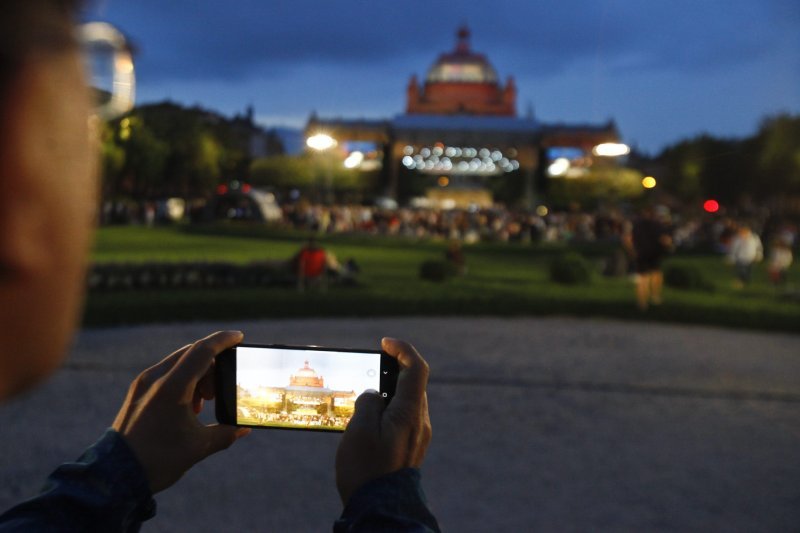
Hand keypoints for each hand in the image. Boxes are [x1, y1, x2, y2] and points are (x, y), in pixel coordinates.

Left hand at [112, 331, 249, 493]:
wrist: (114, 475)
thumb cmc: (157, 460)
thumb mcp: (198, 447)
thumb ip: (226, 434)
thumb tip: (243, 428)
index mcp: (172, 387)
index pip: (203, 351)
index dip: (223, 340)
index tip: (239, 337)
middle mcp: (155, 378)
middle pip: (192, 354)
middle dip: (213, 365)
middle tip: (220, 389)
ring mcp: (143, 383)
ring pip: (179, 363)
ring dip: (198, 374)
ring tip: (205, 401)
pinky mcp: (137, 392)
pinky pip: (166, 374)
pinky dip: (183, 381)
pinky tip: (188, 406)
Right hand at [335, 337, 431, 504]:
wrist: (381, 511)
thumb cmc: (366, 471)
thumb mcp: (359, 430)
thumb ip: (367, 402)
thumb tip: (373, 395)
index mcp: (410, 412)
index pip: (416, 368)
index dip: (403, 349)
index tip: (384, 343)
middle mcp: (420, 422)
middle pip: (412, 383)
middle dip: (392, 369)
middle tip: (368, 366)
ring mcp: (417, 436)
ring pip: (406, 402)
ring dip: (387, 391)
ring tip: (362, 396)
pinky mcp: (410, 448)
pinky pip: (402, 418)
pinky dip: (387, 409)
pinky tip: (367, 419)